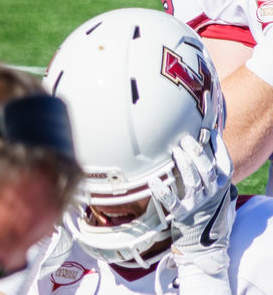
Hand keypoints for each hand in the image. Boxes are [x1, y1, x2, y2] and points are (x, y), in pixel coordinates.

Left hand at [151, 134, 235, 294]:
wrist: (205, 245)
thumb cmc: (209, 213)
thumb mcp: (218, 194)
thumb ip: (214, 175)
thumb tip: (206, 147)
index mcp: (221, 187)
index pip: (224, 164)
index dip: (218, 147)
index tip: (210, 132)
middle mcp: (211, 194)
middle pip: (206, 170)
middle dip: (197, 152)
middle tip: (186, 139)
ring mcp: (197, 204)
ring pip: (192, 181)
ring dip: (183, 165)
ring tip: (176, 151)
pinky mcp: (182, 215)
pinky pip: (171, 202)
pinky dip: (162, 192)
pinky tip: (152, 180)